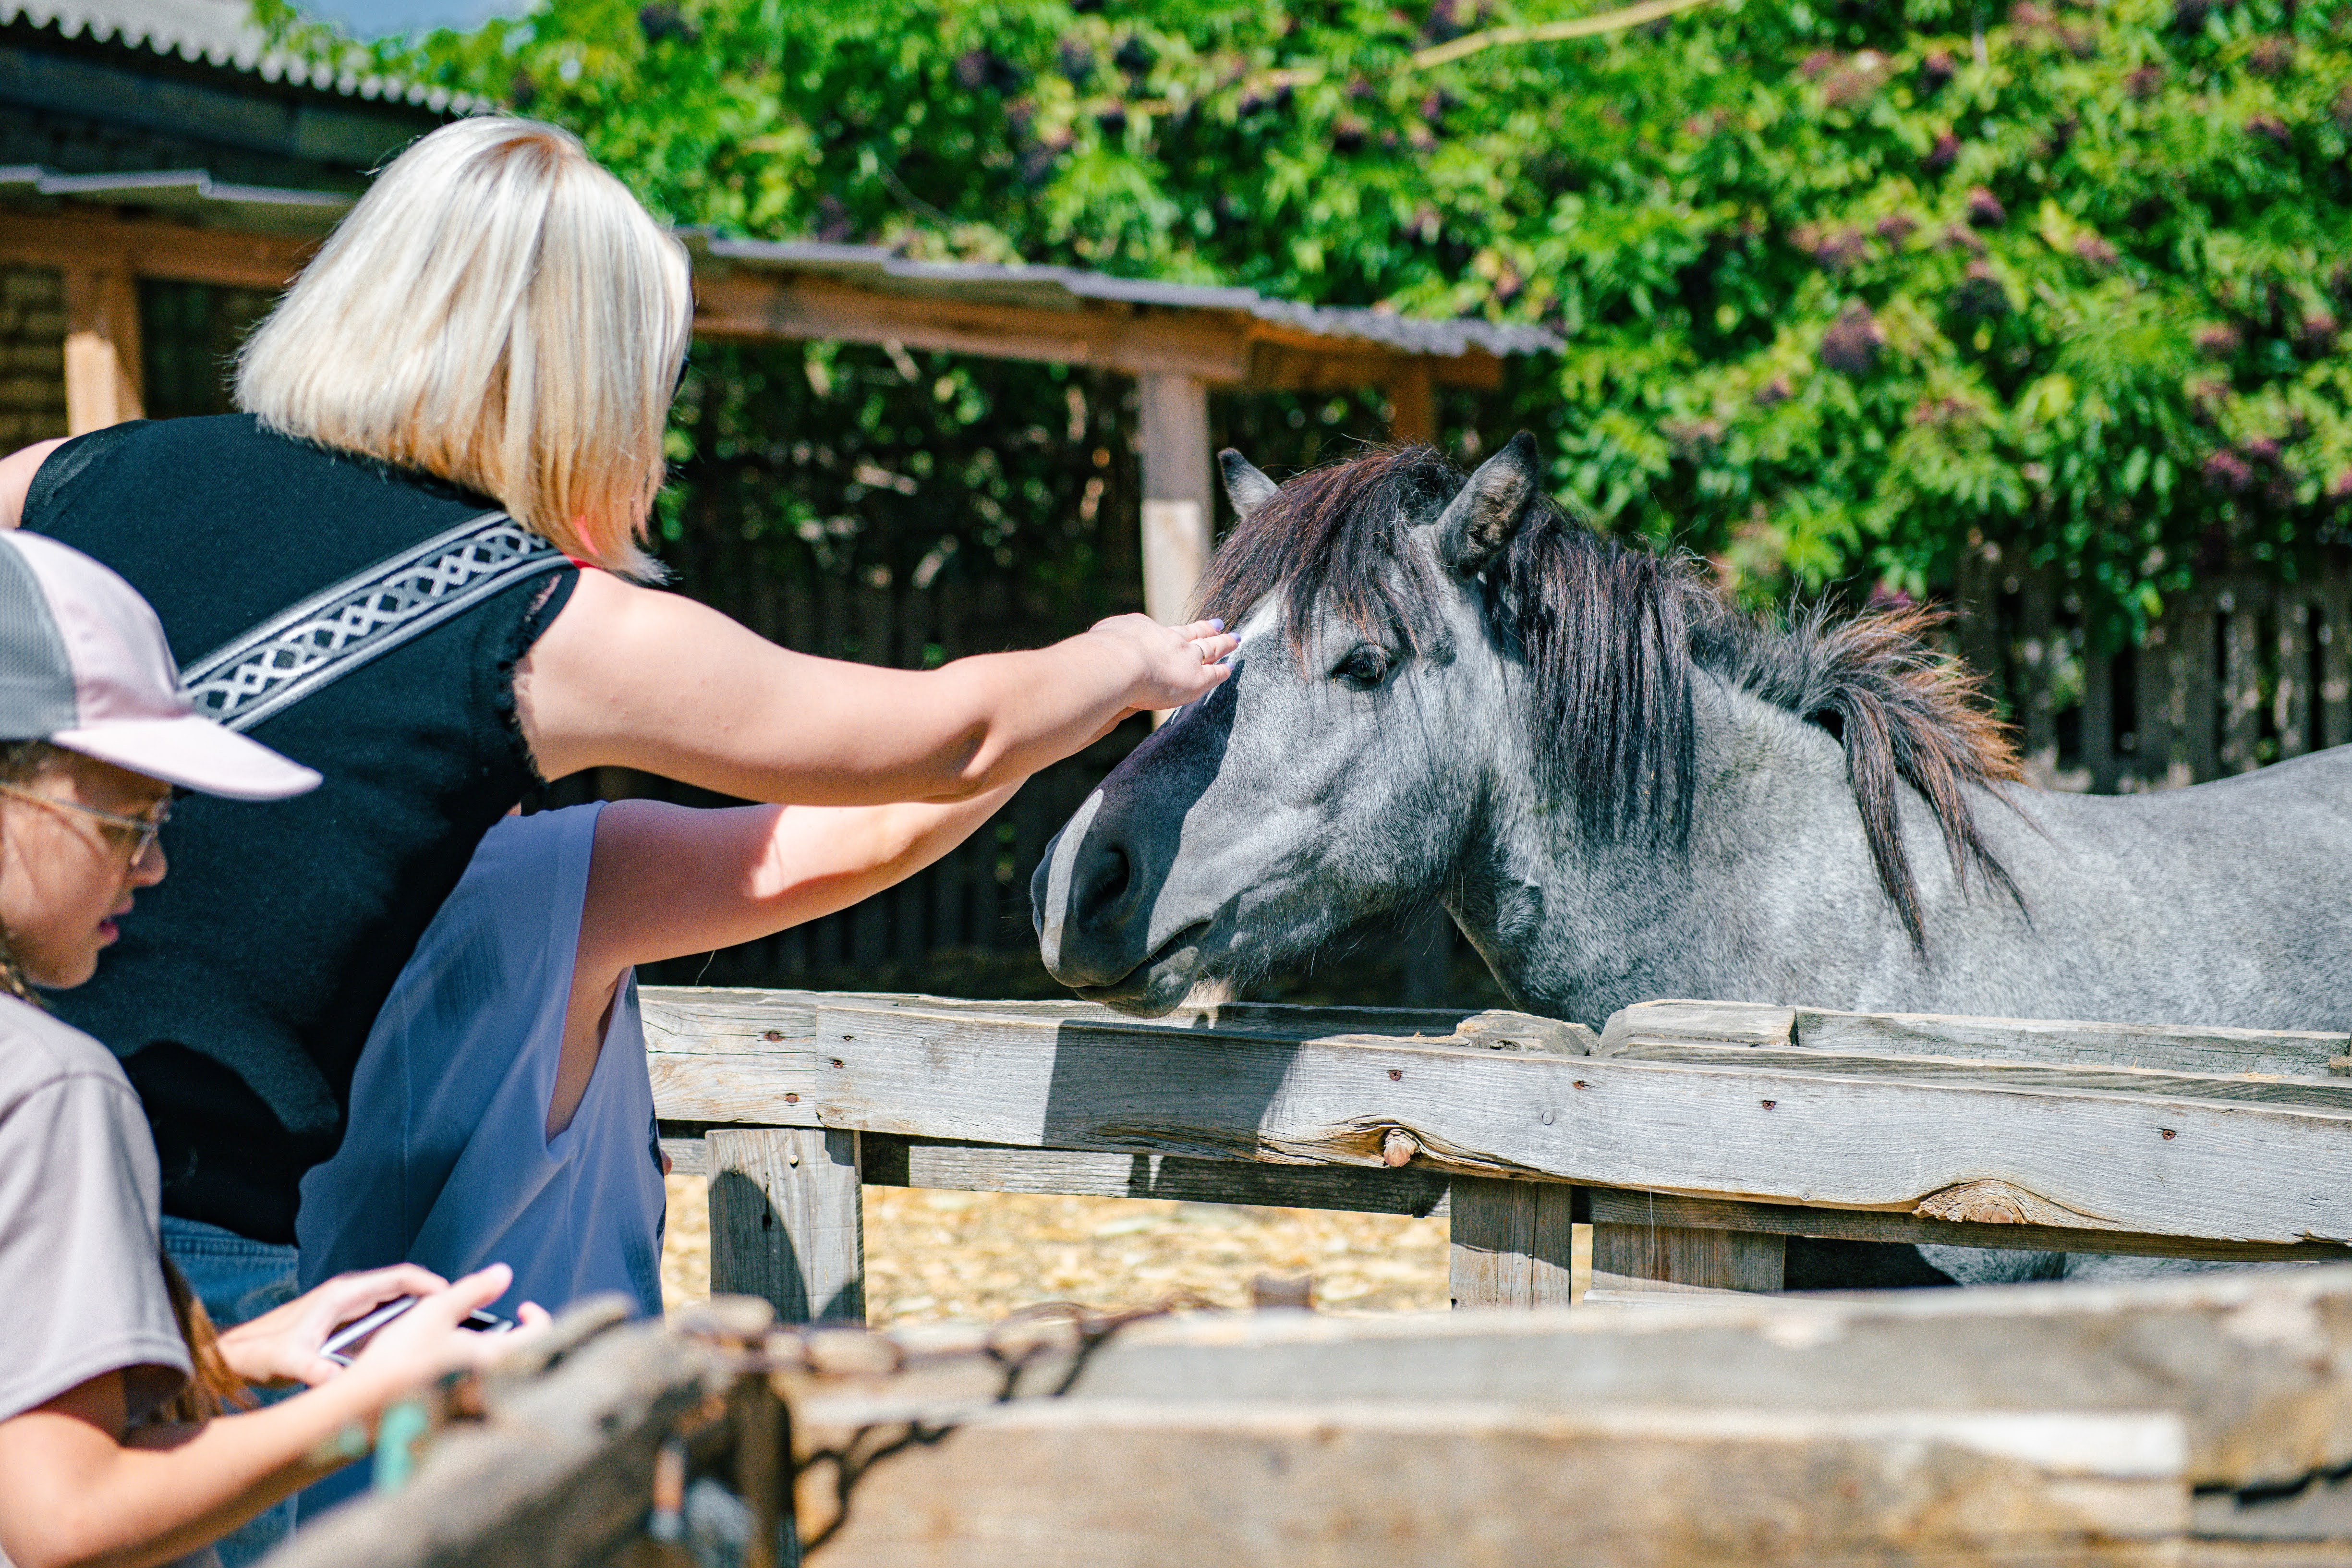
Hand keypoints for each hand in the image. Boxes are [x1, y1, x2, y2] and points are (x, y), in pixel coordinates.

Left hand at [216, 1264, 450, 1388]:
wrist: (234, 1355)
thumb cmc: (259, 1353)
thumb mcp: (288, 1362)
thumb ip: (313, 1371)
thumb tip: (336, 1384)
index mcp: (343, 1294)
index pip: (399, 1278)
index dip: (430, 1284)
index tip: (455, 1297)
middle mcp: (348, 1295)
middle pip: (403, 1288)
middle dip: (433, 1298)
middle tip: (461, 1317)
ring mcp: (346, 1307)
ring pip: (394, 1302)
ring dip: (418, 1312)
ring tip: (444, 1331)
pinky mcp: (342, 1321)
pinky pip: (383, 1316)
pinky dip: (402, 1324)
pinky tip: (410, 1346)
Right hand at [341, 1266, 552, 1396]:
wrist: (362, 1405)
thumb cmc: (400, 1357)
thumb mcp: (437, 1311)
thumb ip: (473, 1290)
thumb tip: (503, 1273)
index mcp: (495, 1357)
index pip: (541, 1335)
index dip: (536, 1316)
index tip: (522, 1307)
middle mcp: (491, 1383)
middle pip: (521, 1356)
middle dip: (512, 1336)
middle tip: (493, 1325)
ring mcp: (473, 1401)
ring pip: (499, 1372)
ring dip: (491, 1353)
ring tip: (466, 1342)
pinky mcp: (455, 1412)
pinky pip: (477, 1388)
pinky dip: (472, 1372)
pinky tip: (448, 1366)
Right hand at [1085, 616, 1237, 712]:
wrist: (1116, 663)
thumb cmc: (1097, 658)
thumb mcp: (1095, 645)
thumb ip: (1097, 650)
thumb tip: (1085, 657)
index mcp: (1139, 629)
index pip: (1158, 632)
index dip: (1169, 633)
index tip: (1176, 631)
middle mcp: (1166, 638)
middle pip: (1190, 632)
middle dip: (1204, 628)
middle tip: (1218, 623)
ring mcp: (1184, 656)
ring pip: (1209, 647)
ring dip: (1222, 643)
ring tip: (1234, 638)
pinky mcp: (1196, 677)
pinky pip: (1214, 673)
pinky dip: (1223, 670)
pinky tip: (1230, 668)